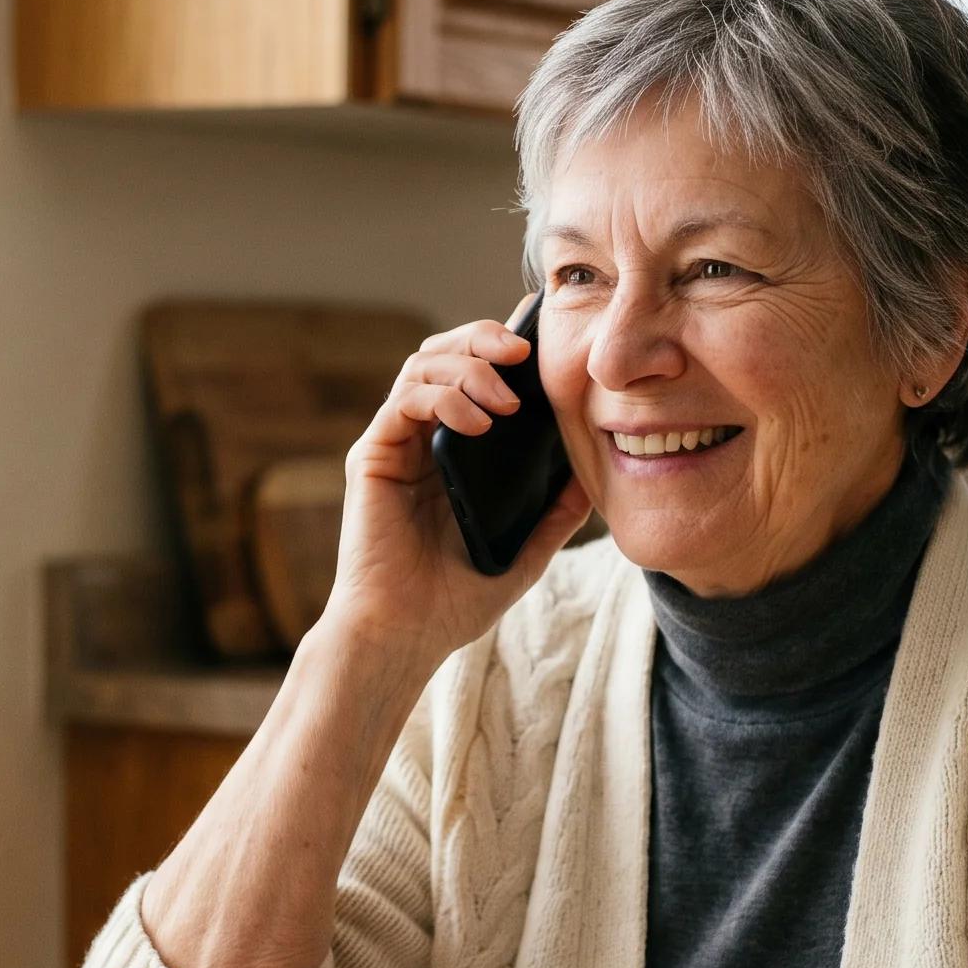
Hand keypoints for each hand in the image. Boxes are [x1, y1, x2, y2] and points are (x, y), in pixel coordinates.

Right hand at [315, 294, 592, 670]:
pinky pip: (404, 402)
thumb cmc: (454, 601)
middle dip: (484, 339)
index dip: (503, 346)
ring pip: (423, 365)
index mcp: (455, 453)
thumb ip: (554, 513)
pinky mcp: (373, 456)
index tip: (541, 331)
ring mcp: (395, 444)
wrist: (405, 636)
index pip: (476, 377)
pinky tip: (476, 422)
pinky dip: (442, 398)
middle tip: (524, 351)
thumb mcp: (523, 552)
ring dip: (468, 366)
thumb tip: (594, 476)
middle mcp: (421, 439)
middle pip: (446, 354)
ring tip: (506, 398)